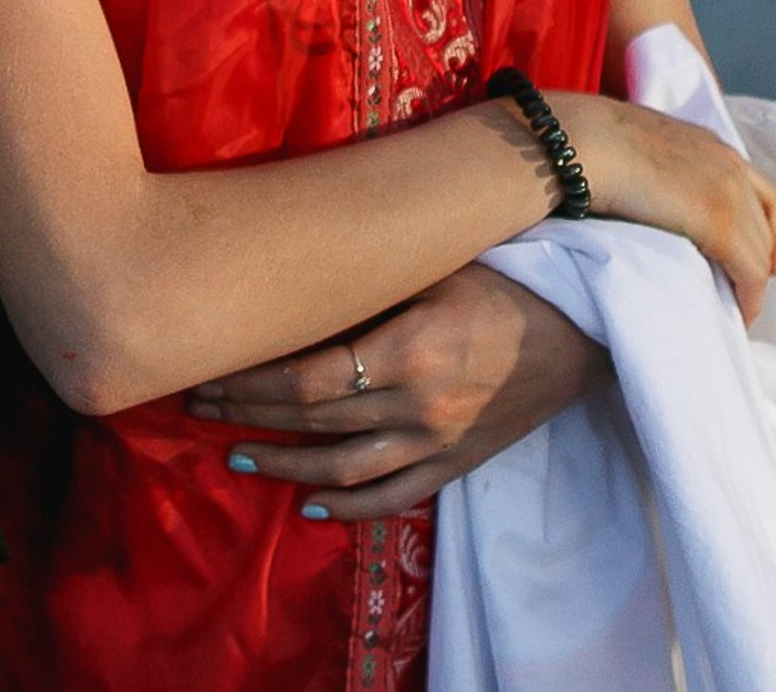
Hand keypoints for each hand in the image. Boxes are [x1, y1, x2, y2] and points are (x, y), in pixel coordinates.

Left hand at [186, 265, 607, 520]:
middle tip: (196, 403)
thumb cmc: (498, 279)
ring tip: (235, 457)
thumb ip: (364, 285)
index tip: (206, 370)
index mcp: (405, 350)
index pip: (304, 377)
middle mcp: (416, 406)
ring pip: (342, 469)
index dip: (248, 381)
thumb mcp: (429, 267)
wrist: (579, 330)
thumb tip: (285, 284)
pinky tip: (310, 505)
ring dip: (282, 466)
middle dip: (246, 413)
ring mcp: (437, 443)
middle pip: (310, 418)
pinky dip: (349, 507)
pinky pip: (394, 498)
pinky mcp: (456, 464)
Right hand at [557, 92, 775, 322]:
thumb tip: (636, 178)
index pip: (755, 190)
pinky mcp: (723, 226)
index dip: (757, 224)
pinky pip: (750, 275)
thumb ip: (652, 159)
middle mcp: (730, 165)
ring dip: (750, 281)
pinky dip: (749, 298)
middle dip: (757, 255)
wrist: (581, 142)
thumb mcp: (633, 140)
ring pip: (760, 252)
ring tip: (734, 304)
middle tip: (742, 283)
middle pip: (764, 224)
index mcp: (709, 143)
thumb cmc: (587, 139)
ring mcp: (730, 194)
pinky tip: (738, 314)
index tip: (748, 250)